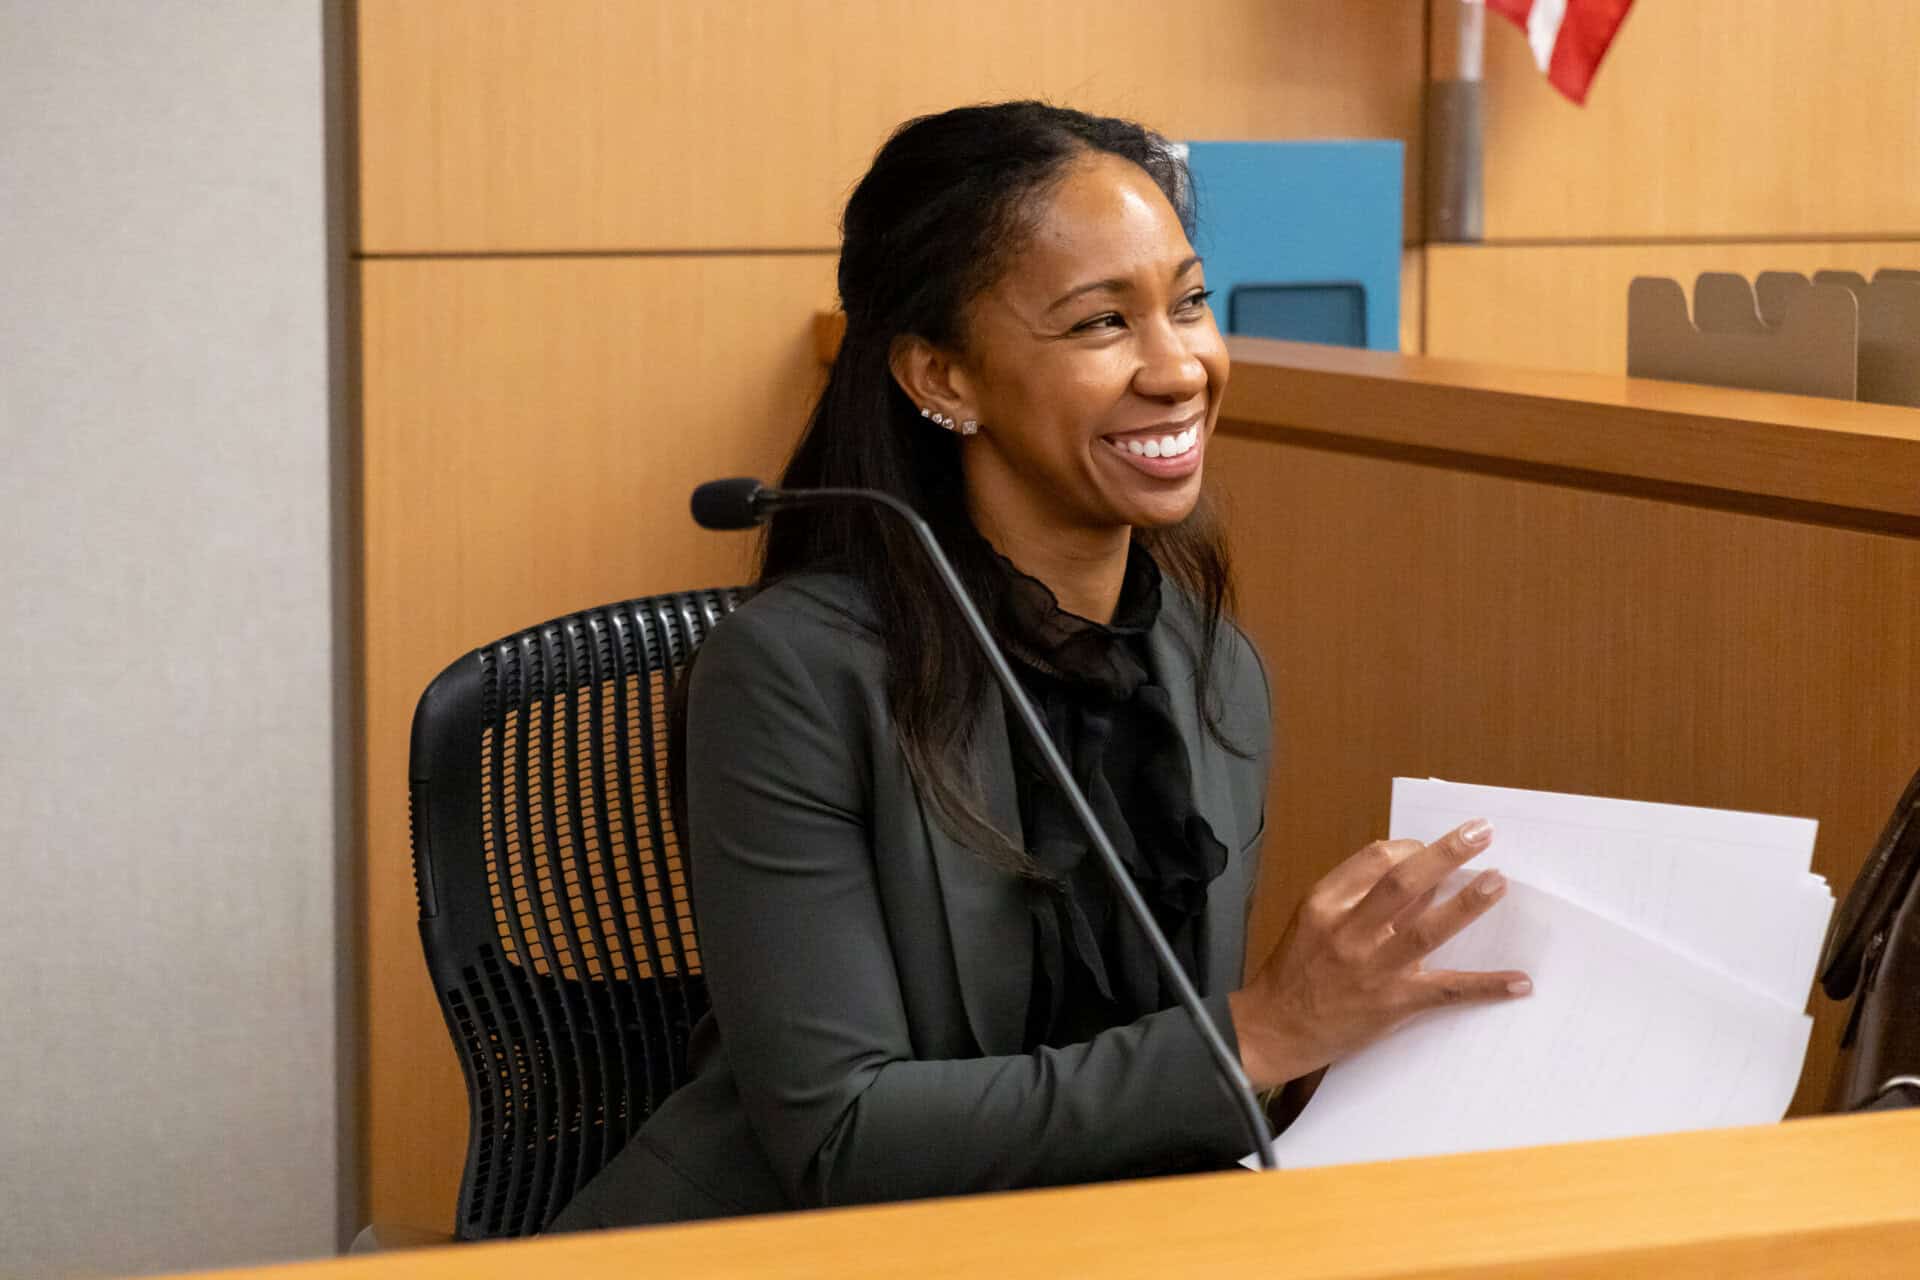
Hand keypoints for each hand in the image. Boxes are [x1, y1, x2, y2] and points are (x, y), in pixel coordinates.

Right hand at [1228, 820, 1531, 1089]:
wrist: (1274, 1029)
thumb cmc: (1295, 971)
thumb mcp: (1312, 920)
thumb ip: (1356, 896)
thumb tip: (1415, 874)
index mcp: (1325, 903)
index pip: (1375, 858)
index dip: (1412, 847)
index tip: (1433, 847)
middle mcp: (1349, 931)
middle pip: (1404, 882)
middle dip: (1446, 854)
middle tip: (1482, 832)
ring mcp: (1373, 968)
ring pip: (1428, 930)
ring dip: (1467, 904)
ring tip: (1498, 882)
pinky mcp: (1393, 1004)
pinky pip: (1446, 991)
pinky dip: (1485, 986)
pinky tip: (1518, 981)